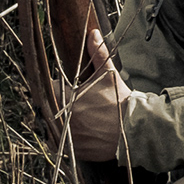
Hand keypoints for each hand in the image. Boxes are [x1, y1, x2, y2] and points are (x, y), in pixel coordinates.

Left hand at [60, 27, 130, 162]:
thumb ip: (97, 54)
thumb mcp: (108, 75)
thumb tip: (93, 33)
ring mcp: (65, 135)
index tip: (66, 89)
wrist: (135, 129)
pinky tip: (79, 132)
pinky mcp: (72, 150)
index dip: (58, 88)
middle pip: (49, 108)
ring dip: (59, 123)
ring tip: (78, 120)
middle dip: (58, 105)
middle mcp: (60, 117)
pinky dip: (65, 139)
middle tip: (76, 105)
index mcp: (64, 97)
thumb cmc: (120, 101)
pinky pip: (60, 143)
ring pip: (52, 127)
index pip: (49, 89)